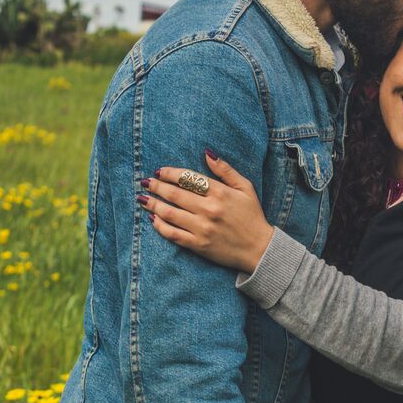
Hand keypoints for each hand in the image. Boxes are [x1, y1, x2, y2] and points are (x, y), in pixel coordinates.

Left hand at [140, 152, 273, 272]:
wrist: (259, 249)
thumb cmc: (252, 216)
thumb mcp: (245, 188)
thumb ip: (225, 170)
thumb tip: (207, 153)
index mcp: (220, 193)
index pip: (188, 178)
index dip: (170, 173)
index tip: (159, 171)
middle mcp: (209, 209)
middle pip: (174, 194)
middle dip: (156, 186)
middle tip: (145, 182)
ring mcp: (202, 228)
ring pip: (170, 213)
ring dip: (153, 204)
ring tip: (142, 199)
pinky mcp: (198, 245)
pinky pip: (173, 234)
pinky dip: (160, 226)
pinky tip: (153, 219)